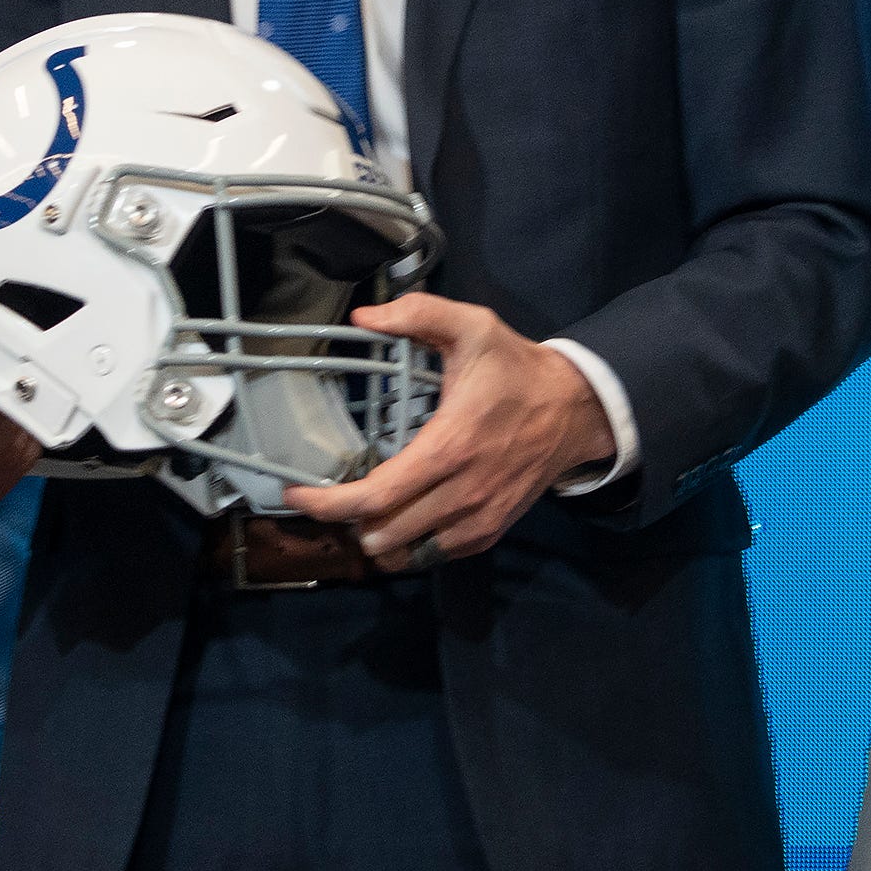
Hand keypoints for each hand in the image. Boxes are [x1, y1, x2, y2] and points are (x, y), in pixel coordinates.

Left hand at [281, 295, 612, 566]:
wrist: (575, 410)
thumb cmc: (515, 370)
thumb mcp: (474, 327)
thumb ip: (418, 314)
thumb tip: (364, 317)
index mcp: (448, 448)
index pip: (373, 497)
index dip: (326, 504)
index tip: (296, 494)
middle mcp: (460, 495)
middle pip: (380, 535)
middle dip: (346, 520)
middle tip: (331, 494)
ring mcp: (476, 520)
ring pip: (403, 555)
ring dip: (376, 536)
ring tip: (365, 507)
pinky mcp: (489, 532)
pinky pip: (433, 556)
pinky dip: (409, 544)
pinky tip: (402, 515)